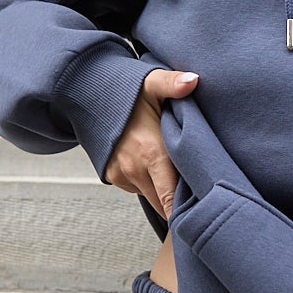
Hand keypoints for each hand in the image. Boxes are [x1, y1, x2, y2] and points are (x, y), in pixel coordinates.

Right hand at [104, 68, 197, 219]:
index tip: (204, 212)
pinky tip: (154, 164)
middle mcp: (135, 169)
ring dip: (165, 190)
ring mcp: (122, 175)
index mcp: (151, 152)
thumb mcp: (151, 82)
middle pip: (165, 204)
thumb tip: (193, 80)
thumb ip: (173, 83)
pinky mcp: (113, 177)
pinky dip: (150, 182)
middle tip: (200, 193)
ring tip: (176, 170)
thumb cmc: (125, 90)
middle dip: (181, 203)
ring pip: (153, 196)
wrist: (88, 94)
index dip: (188, 210)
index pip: (171, 199)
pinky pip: (139, 188)